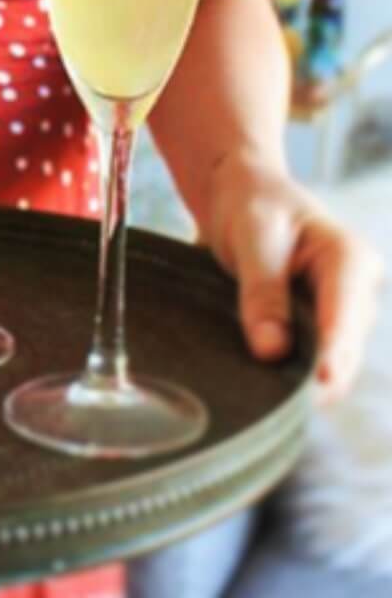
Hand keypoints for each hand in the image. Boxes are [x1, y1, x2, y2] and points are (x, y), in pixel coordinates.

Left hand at [205, 151, 383, 403]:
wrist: (242, 193)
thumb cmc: (251, 206)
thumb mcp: (252, 239)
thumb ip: (261, 293)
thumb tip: (271, 351)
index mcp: (350, 259)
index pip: (346, 317)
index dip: (333, 355)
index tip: (320, 385)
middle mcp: (357, 290)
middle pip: (344, 348)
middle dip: (317, 377)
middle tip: (280, 405)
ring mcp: (342, 311)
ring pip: (330, 360)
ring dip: (302, 377)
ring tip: (268, 397)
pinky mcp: (321, 324)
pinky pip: (312, 357)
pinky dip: (293, 371)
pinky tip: (267, 384)